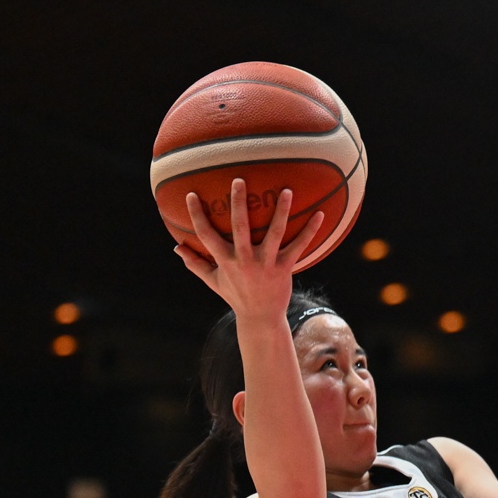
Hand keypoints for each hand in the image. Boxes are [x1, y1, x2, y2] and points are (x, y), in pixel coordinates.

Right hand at [175, 178, 326, 319]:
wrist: (260, 318)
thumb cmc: (235, 296)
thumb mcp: (213, 281)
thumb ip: (195, 263)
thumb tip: (176, 248)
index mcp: (225, 261)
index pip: (206, 235)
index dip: (197, 215)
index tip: (191, 194)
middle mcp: (244, 260)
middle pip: (240, 228)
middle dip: (238, 203)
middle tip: (238, 180)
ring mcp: (265, 263)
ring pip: (274, 233)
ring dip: (281, 211)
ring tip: (286, 190)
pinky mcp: (284, 268)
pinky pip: (298, 246)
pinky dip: (310, 231)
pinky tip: (321, 213)